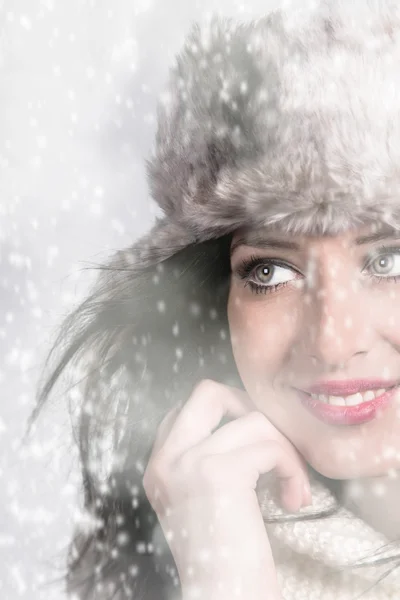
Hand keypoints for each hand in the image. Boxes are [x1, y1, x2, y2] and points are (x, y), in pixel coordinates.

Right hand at [143, 379, 310, 599]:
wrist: (222, 597)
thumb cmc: (223, 560)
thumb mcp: (200, 503)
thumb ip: (206, 462)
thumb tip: (245, 424)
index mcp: (158, 468)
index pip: (183, 410)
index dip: (225, 416)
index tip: (252, 444)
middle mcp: (165, 460)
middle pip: (207, 392)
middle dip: (249, 408)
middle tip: (269, 441)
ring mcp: (188, 463)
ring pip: (253, 420)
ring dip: (285, 449)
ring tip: (292, 484)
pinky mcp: (218, 473)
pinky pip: (270, 447)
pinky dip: (293, 468)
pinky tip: (294, 498)